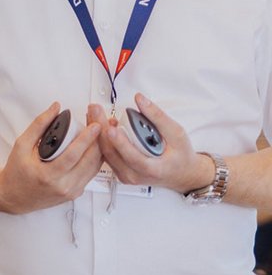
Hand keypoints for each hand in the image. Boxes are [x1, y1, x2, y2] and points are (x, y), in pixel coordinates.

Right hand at [0, 102, 103, 213]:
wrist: (14, 196)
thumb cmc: (16, 172)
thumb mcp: (21, 145)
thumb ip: (38, 125)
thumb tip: (55, 109)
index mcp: (48, 176)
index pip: (73, 156)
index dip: (86, 139)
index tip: (95, 125)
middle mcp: (63, 187)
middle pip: (89, 162)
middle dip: (98, 140)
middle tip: (100, 124)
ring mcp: (71, 191)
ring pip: (95, 168)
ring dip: (99, 149)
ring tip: (99, 133)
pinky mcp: (76, 193)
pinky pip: (91, 174)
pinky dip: (95, 159)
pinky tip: (93, 147)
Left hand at [87, 95, 213, 193]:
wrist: (180, 173)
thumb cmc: (180, 156)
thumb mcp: (177, 133)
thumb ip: (158, 117)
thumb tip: (140, 100)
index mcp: (152, 169)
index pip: (133, 157)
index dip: (121, 143)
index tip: (111, 128)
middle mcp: (135, 174)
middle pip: (113, 153)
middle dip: (101, 129)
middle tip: (96, 110)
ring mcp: (125, 174)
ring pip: (105, 152)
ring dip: (98, 131)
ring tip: (94, 112)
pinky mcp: (118, 170)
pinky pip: (105, 153)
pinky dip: (100, 137)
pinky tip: (97, 122)